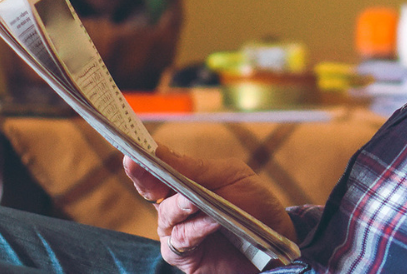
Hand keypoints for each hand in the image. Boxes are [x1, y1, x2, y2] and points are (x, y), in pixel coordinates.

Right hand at [123, 146, 296, 273]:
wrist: (277, 240)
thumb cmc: (252, 204)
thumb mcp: (230, 177)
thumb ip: (196, 168)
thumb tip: (158, 150)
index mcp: (181, 182)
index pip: (154, 168)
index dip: (139, 159)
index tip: (129, 150)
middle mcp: (172, 207)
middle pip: (149, 189)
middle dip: (145, 176)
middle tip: (137, 161)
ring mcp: (176, 232)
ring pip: (167, 215)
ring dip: (181, 205)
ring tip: (194, 199)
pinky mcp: (184, 256)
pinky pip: (184, 239)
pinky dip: (198, 228)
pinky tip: (212, 221)